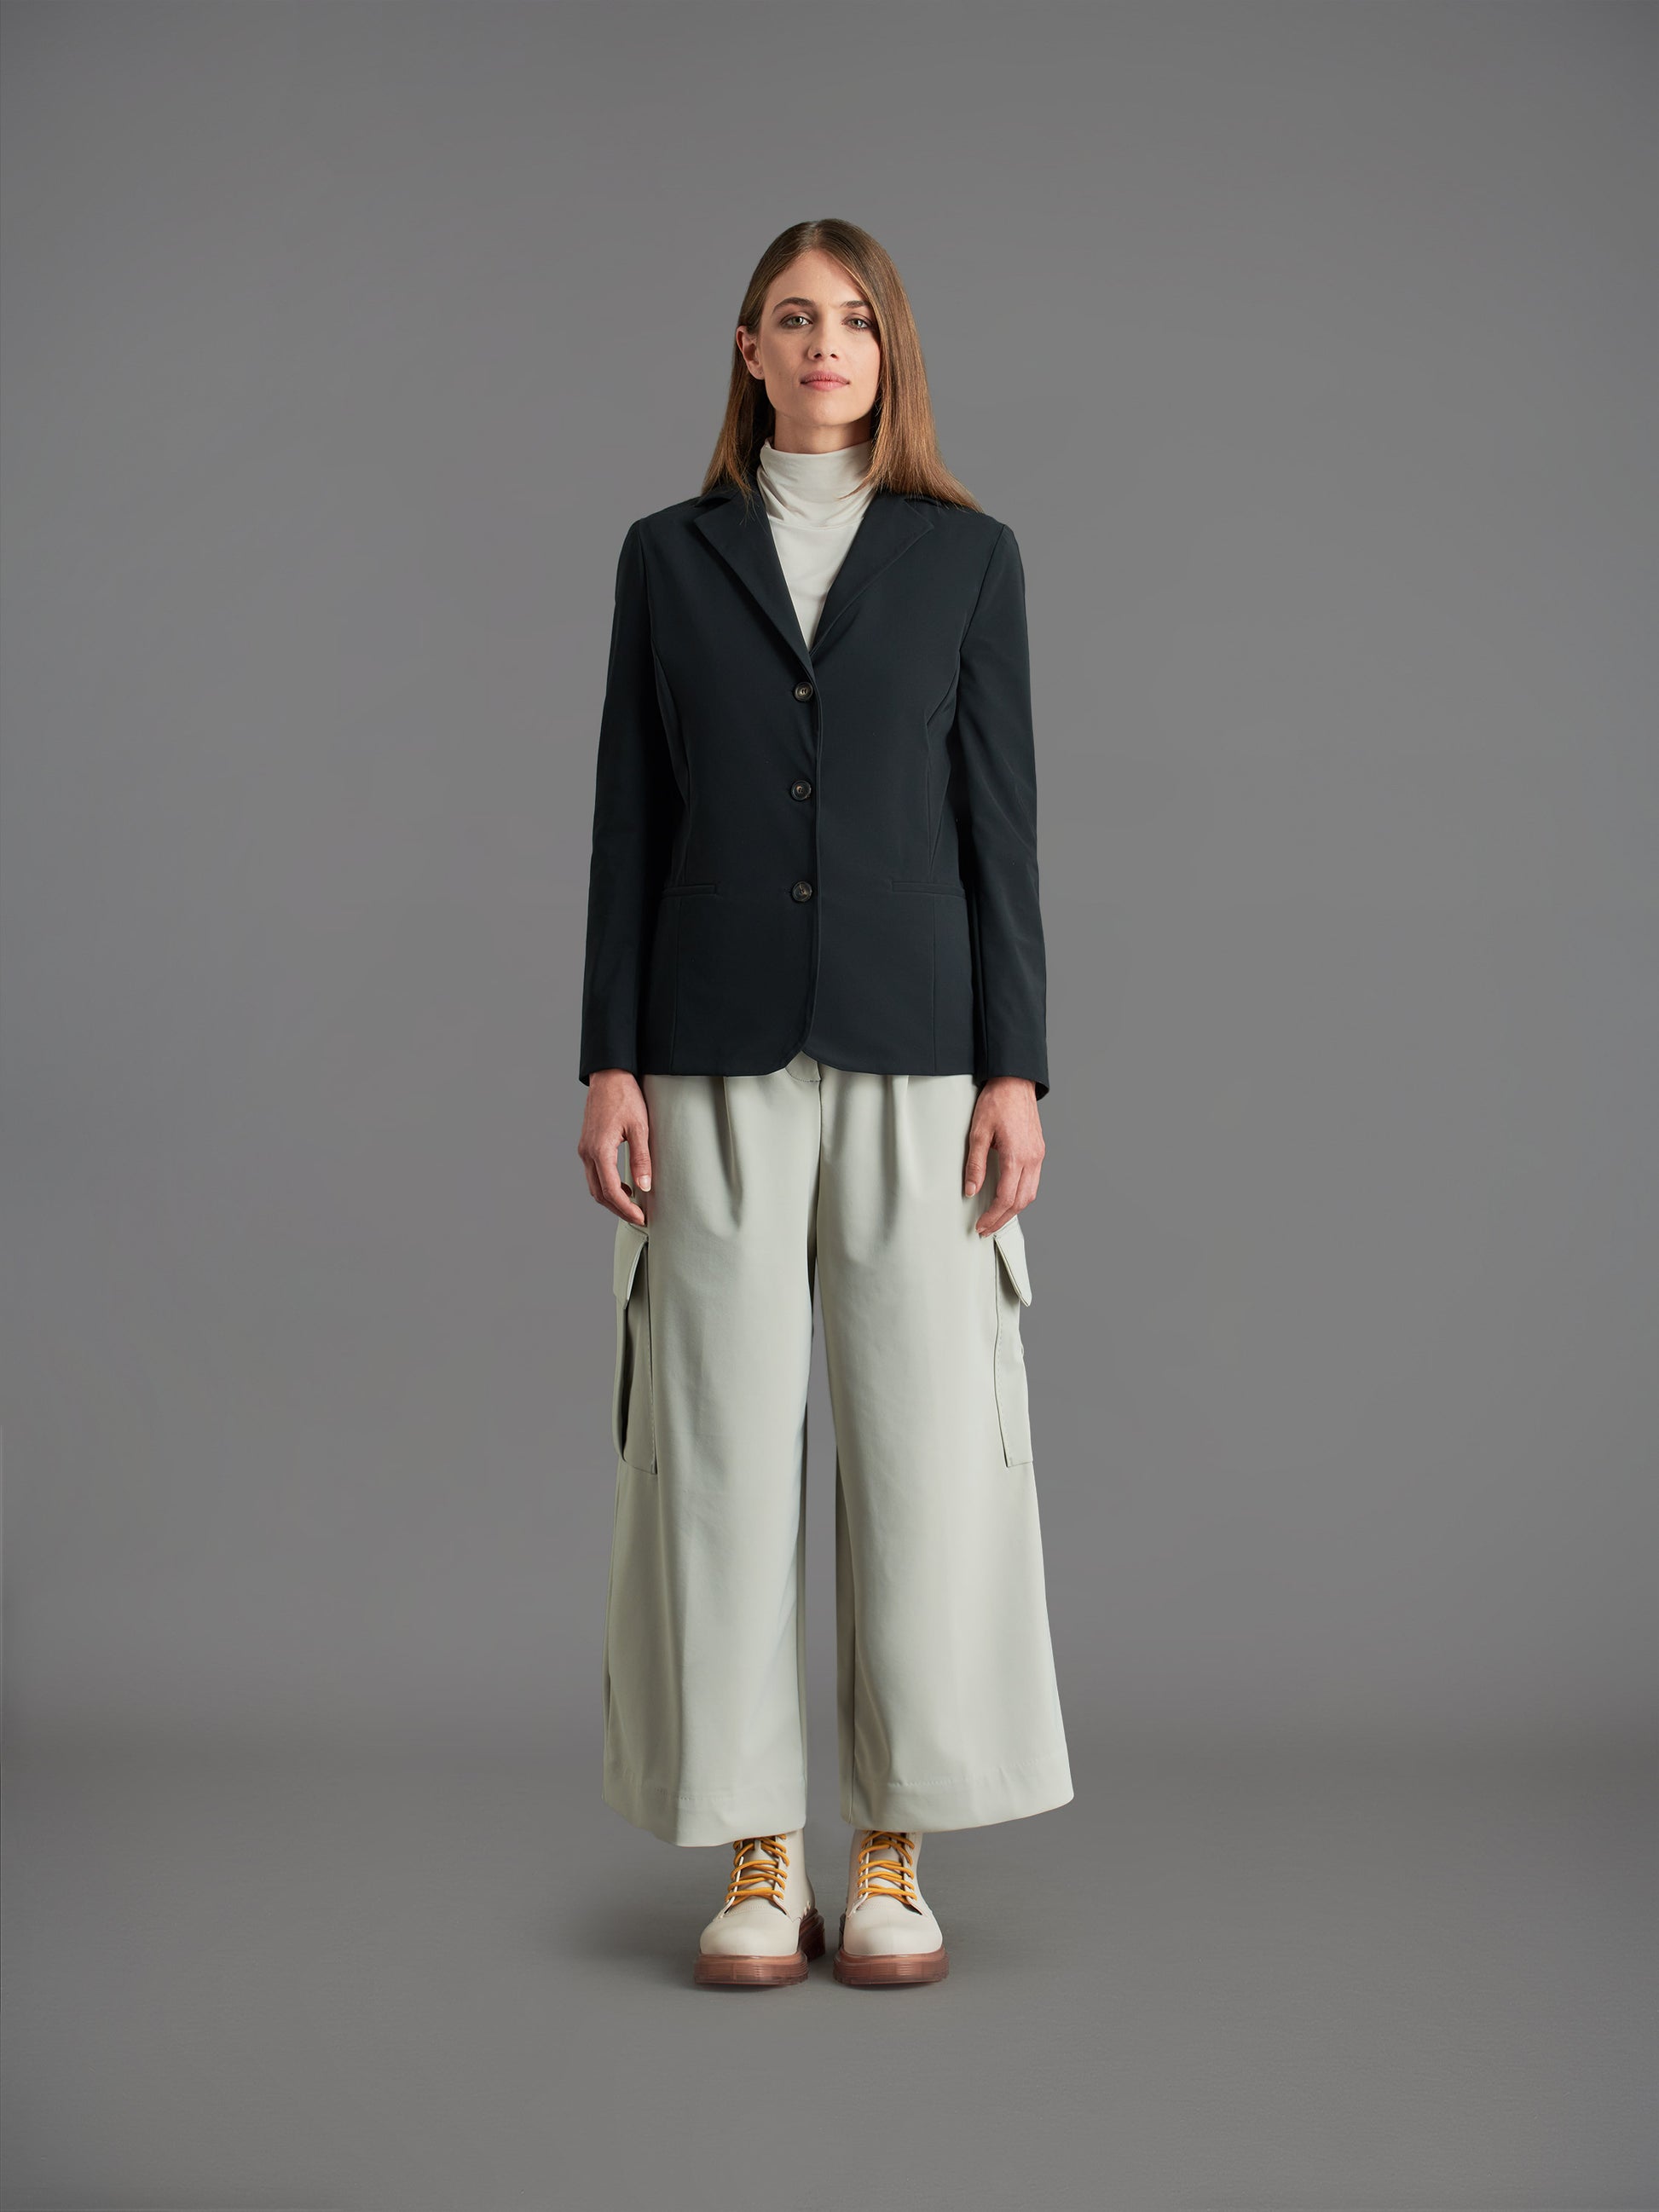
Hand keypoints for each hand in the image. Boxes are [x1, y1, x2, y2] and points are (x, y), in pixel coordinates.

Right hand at [578, 1069, 652, 1225]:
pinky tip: (624, 1186)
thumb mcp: (640, 1127)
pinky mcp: (587, 1145)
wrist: (609, 1076)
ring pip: (594, 1185)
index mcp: (600, 1150)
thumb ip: (642, 1159)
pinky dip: (606, 1186)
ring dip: (611, 1199)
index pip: (610, 1191)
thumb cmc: (626, 1097)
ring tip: (632, 1205)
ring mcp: (584, 1149)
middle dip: (618, 1209)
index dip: (625, 1209)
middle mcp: (587, 1153)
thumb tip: (645, 1187)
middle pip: (599, 1193)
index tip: (641, 1217)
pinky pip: (593, 1174)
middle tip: (638, 1216)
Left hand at [964, 1077, 1043, 1233]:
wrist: (1015, 1081)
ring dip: (1014, 1210)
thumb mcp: (977, 1133)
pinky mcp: (1039, 1150)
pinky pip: (1033, 1181)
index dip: (992, 1216)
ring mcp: (1038, 1155)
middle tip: (985, 1229)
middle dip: (1003, 1219)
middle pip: (1021, 1201)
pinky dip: (1022, 1195)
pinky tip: (1009, 1198)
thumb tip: (971, 1191)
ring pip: (1030, 1194)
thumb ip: (975, 1164)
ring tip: (996, 1218)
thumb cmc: (996, 1103)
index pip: (1005, 1197)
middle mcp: (1032, 1159)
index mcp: (1016, 1156)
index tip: (980, 1225)